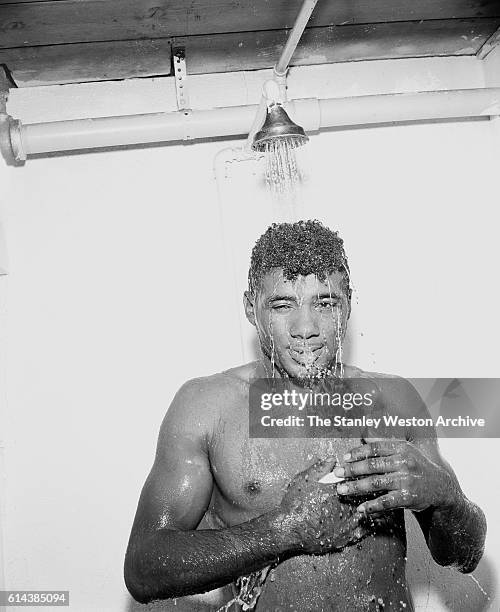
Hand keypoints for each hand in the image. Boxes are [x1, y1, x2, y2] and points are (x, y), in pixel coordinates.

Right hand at [278, 457, 367, 553]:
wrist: (289, 529)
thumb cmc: (295, 503)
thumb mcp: (305, 479)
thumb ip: (320, 468)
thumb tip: (332, 459)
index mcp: (338, 492)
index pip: (355, 483)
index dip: (358, 479)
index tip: (359, 477)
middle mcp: (345, 509)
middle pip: (363, 499)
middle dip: (365, 494)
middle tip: (368, 490)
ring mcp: (346, 526)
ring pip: (365, 516)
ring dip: (368, 510)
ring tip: (368, 506)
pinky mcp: (343, 539)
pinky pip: (360, 533)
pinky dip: (365, 527)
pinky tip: (364, 523)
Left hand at [333, 440, 452, 514]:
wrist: (440, 487)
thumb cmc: (416, 466)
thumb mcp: (405, 449)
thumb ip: (385, 444)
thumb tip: (363, 435)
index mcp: (401, 448)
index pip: (374, 449)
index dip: (357, 452)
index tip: (344, 457)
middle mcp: (404, 462)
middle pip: (372, 466)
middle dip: (351, 470)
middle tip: (337, 474)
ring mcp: (406, 480)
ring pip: (375, 483)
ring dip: (355, 487)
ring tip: (342, 490)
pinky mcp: (408, 497)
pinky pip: (385, 502)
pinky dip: (371, 506)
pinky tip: (360, 508)